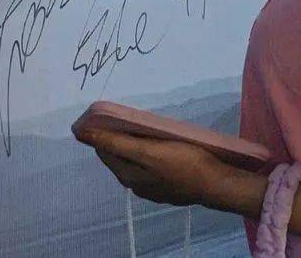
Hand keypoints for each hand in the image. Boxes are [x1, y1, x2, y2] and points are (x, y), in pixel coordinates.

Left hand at [74, 125, 237, 209]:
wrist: (214, 182)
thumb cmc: (183, 161)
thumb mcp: (148, 150)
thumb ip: (117, 143)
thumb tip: (85, 134)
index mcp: (127, 174)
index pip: (104, 149)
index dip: (99, 132)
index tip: (98, 114)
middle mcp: (134, 183)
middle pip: (117, 155)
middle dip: (114, 136)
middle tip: (118, 114)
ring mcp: (150, 187)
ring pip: (132, 160)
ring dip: (130, 143)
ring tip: (137, 125)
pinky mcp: (165, 185)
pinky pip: (147, 165)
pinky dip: (144, 152)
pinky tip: (155, 143)